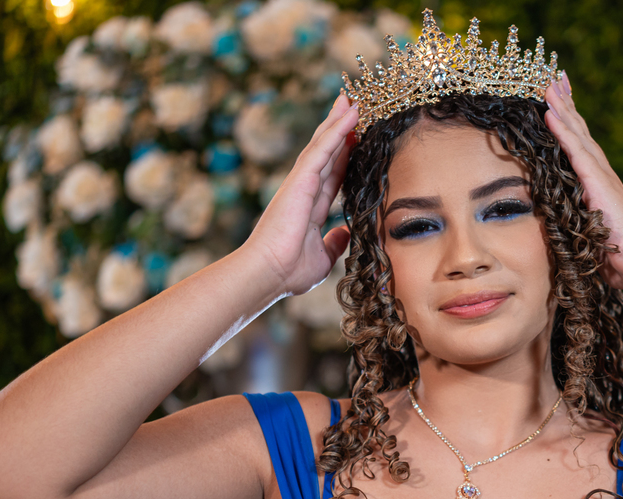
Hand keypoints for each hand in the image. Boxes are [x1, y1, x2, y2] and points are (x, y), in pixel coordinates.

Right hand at [242, 92, 359, 296]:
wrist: (267, 274)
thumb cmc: (287, 272)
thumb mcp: (322, 257)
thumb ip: (334, 243)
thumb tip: (344, 233)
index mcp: (310, 208)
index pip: (332, 176)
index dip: (344, 157)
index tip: (355, 140)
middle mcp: (304, 191)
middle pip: (325, 153)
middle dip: (338, 130)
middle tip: (350, 106)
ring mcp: (300, 184)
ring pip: (323, 145)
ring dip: (338, 122)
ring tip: (351, 100)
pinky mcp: (299, 180)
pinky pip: (322, 149)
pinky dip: (336, 130)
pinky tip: (349, 113)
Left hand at [543, 74, 622, 290]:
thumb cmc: (616, 251)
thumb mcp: (589, 227)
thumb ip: (576, 214)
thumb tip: (559, 214)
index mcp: (596, 181)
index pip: (579, 143)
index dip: (567, 120)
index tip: (556, 98)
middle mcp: (599, 172)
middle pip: (579, 130)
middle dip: (566, 103)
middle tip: (554, 77)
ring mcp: (600, 175)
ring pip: (577, 134)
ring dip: (562, 108)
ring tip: (549, 85)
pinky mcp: (598, 184)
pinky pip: (575, 152)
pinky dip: (563, 131)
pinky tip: (551, 114)